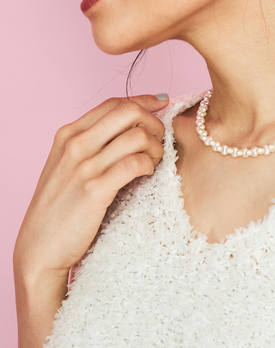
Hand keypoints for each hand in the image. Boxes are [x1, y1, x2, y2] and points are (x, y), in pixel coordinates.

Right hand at [14, 94, 169, 279]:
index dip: (144, 101)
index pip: (114, 103)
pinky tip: (147, 174)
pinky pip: (135, 164)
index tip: (162, 105)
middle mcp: (75, 144)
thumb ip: (92, 145)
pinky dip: (149, 165)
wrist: (40, 247)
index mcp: (68, 134)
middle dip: (154, 122)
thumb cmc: (60, 208)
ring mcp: (84, 166)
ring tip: (154, 161)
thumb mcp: (67, 166)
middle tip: (160, 140)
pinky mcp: (95, 190)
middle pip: (129, 112)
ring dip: (156, 147)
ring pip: (137, 136)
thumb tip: (128, 128)